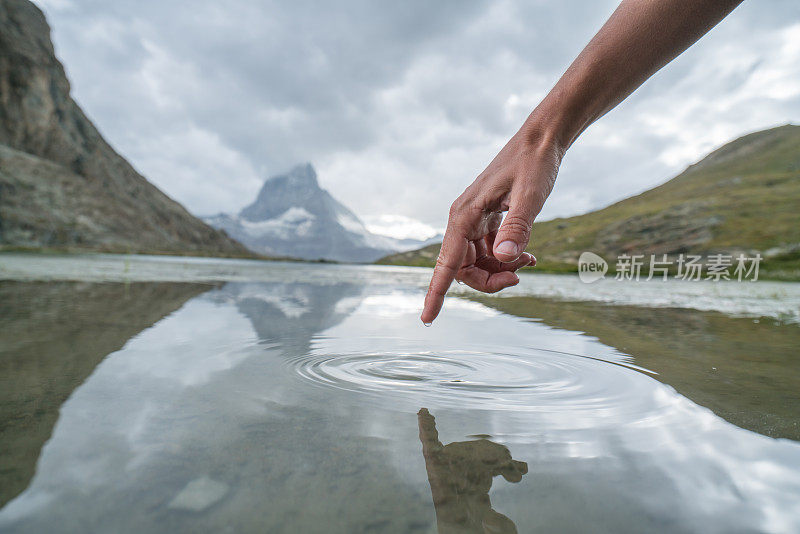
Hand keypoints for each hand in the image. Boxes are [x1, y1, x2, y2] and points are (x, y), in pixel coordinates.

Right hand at [421, 130, 562, 323]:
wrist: (540, 140)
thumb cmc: (534, 163)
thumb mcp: (531, 195)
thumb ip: (518, 227)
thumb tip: (503, 260)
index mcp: (464, 216)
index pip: (446, 265)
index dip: (435, 294)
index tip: (427, 320)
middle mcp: (462, 220)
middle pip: (463, 269)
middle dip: (489, 280)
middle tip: (520, 276)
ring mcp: (473, 220)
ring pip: (476, 263)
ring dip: (500, 270)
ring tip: (529, 260)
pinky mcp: (486, 219)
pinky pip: (488, 251)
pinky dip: (505, 258)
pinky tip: (527, 255)